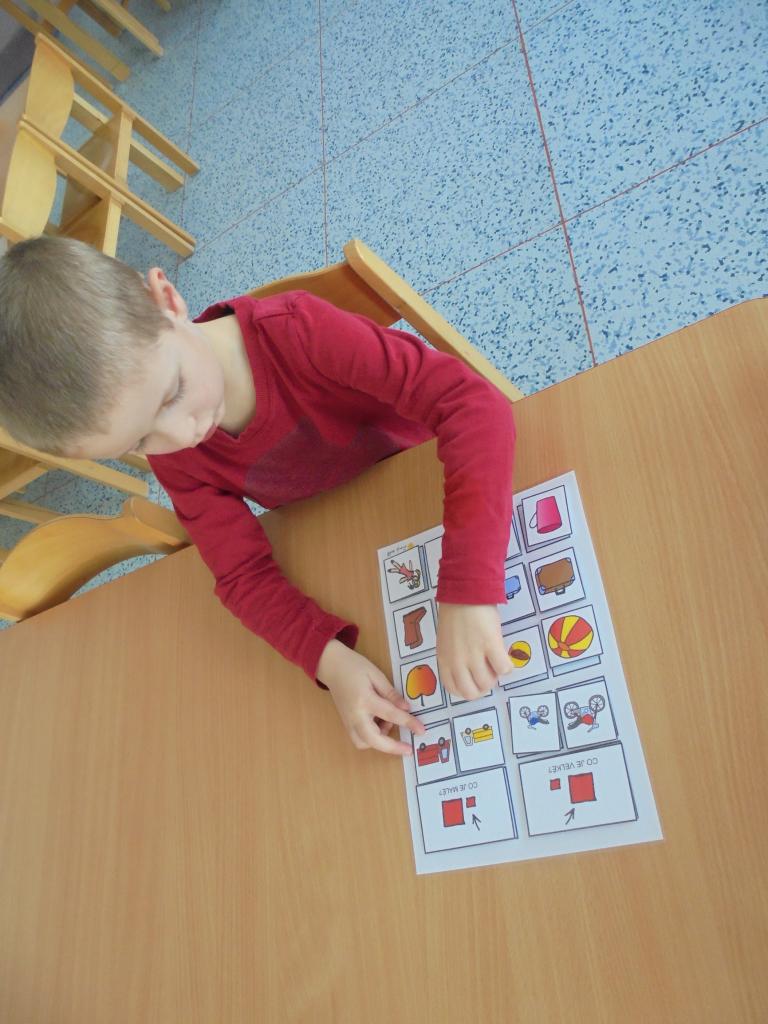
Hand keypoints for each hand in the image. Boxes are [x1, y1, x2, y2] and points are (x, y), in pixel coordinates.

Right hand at [317, 639, 425, 755]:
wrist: (331, 666)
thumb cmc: (354, 666)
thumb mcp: (376, 675)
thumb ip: (391, 694)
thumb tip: (406, 708)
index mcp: (364, 700)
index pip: (390, 715)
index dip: (408, 723)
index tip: (421, 730)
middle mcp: (355, 715)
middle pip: (373, 740)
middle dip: (392, 747)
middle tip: (407, 748)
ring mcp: (348, 721)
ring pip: (364, 743)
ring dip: (380, 741)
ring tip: (389, 723)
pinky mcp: (346, 723)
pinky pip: (359, 738)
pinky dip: (371, 738)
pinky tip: (379, 723)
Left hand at [436, 603, 511, 700]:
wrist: (465, 592)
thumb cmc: (455, 613)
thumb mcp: (447, 640)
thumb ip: (454, 657)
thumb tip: (468, 669)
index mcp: (444, 660)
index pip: (454, 689)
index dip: (467, 689)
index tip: (474, 681)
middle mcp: (457, 662)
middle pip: (471, 693)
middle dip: (482, 687)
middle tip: (488, 673)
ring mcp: (473, 655)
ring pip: (488, 683)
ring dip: (495, 676)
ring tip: (496, 662)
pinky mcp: (490, 645)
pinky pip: (503, 669)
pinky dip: (507, 666)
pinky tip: (505, 656)